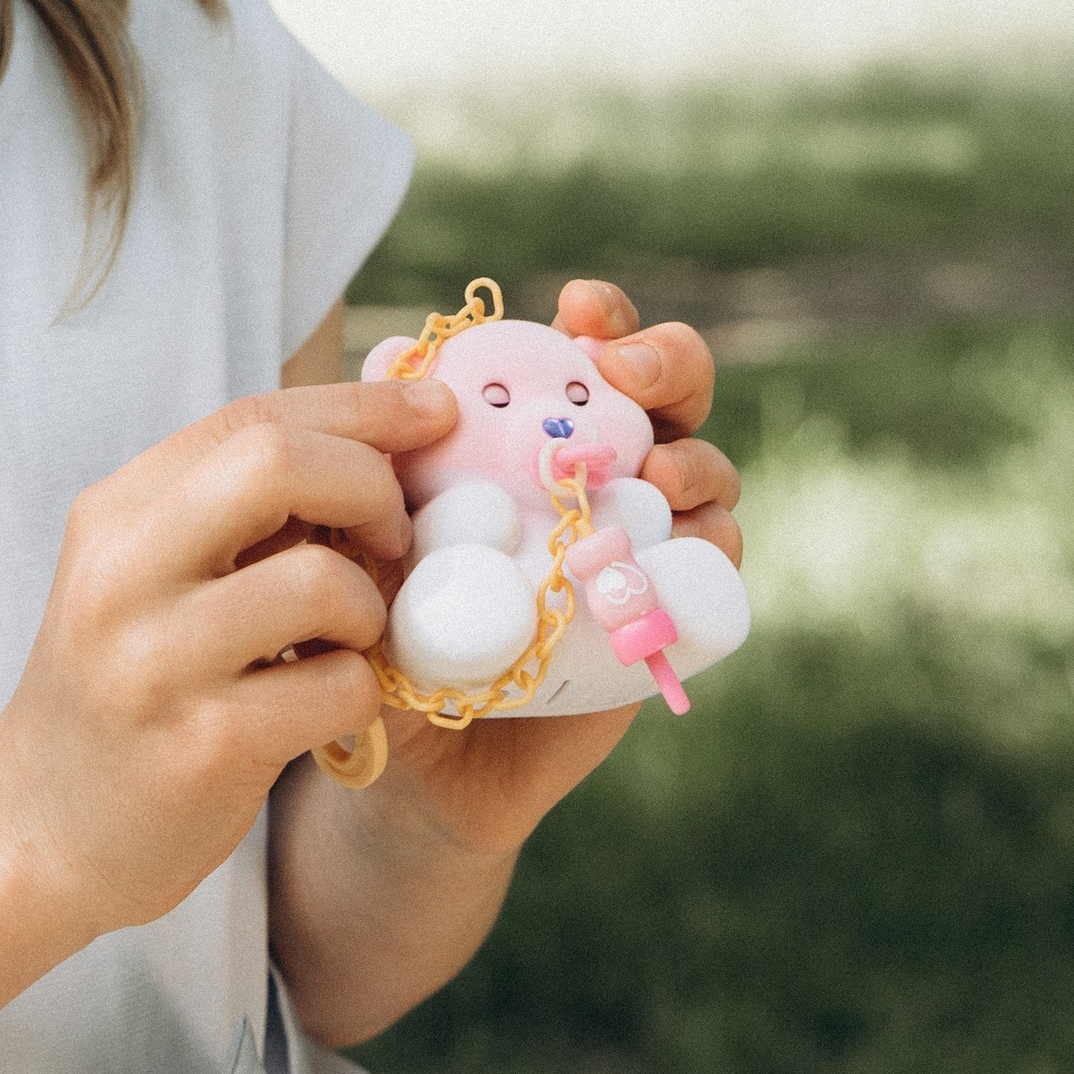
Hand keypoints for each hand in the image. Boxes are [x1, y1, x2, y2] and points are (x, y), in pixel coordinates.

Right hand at [0, 383, 420, 941]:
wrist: (41, 828)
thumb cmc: (128, 684)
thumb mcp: (147, 573)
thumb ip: (234, 506)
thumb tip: (380, 431)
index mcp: (117, 511)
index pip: (252, 417)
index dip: (360, 408)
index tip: (436, 410)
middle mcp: (123, 572)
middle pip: (277, 461)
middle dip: (370, 484)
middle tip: (396, 535)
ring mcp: (158, 660)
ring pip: (322, 582)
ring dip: (370, 608)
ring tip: (349, 637)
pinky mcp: (204, 745)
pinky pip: (338, 688)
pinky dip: (361, 691)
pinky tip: (326, 705)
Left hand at [352, 278, 741, 866]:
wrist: (412, 765)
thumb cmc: (380, 629)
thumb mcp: (362, 538)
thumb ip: (372, 461)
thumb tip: (387, 360)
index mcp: (533, 435)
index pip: (585, 349)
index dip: (602, 316)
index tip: (578, 308)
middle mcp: (600, 478)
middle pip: (670, 391)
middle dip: (665, 363)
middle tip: (626, 375)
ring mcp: (640, 548)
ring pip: (706, 474)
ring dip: (692, 459)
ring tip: (654, 474)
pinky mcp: (665, 625)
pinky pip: (712, 573)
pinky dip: (709, 548)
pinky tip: (684, 543)